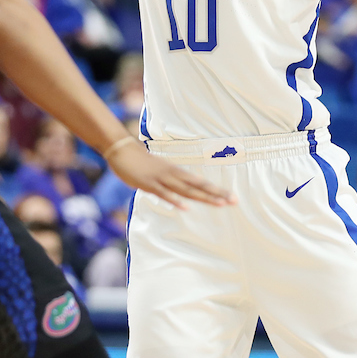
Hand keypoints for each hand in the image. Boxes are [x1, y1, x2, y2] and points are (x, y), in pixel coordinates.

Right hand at [105, 139, 235, 209]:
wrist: (122, 150)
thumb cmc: (140, 162)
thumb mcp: (159, 170)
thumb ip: (171, 180)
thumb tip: (181, 189)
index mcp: (176, 172)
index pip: (200, 183)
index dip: (216, 190)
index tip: (231, 198)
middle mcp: (173, 175)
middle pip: (198, 186)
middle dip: (217, 194)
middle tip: (234, 201)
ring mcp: (162, 179)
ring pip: (186, 190)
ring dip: (203, 197)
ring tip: (220, 204)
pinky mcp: (149, 184)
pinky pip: (164, 194)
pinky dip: (175, 200)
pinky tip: (185, 207)